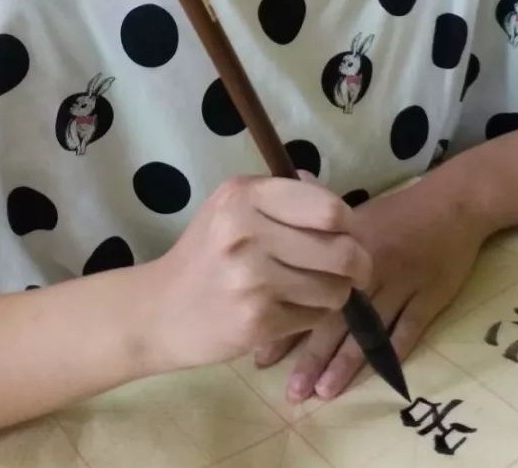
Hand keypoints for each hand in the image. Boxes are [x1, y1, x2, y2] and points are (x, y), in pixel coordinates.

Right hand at [145, 177, 370, 371]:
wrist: (159, 310)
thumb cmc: (205, 253)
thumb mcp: (232, 206)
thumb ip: (284, 196)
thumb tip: (335, 200)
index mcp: (245, 195)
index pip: (328, 208)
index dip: (350, 224)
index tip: (349, 235)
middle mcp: (248, 232)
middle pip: (340, 250)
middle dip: (358, 263)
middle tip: (355, 270)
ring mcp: (252, 280)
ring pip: (335, 288)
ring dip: (337, 292)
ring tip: (319, 289)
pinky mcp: (257, 322)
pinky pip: (315, 317)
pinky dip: (315, 315)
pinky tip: (294, 309)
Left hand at [255, 177, 486, 402]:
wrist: (453, 203)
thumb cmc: (399, 212)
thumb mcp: (354, 217)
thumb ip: (317, 238)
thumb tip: (275, 250)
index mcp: (345, 245)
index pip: (307, 288)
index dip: (286, 322)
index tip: (263, 355)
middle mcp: (370, 267)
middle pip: (336, 315)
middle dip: (311, 355)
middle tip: (292, 390)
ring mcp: (402, 283)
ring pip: (369, 330)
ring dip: (344, 364)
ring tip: (323, 393)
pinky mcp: (429, 297)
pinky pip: (407, 332)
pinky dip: (389, 356)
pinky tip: (372, 379)